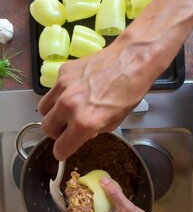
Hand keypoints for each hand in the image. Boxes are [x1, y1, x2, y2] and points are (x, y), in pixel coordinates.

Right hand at [37, 37, 153, 160]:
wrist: (131, 59)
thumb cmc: (130, 92)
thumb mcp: (114, 122)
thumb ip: (92, 131)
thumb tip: (80, 133)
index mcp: (84, 123)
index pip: (60, 148)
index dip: (63, 152)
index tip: (64, 149)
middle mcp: (68, 106)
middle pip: (46, 128)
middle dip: (56, 133)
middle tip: (66, 129)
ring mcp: (62, 87)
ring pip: (43, 109)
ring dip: (53, 114)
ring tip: (67, 110)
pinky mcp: (62, 72)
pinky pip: (53, 90)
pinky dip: (60, 95)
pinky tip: (76, 90)